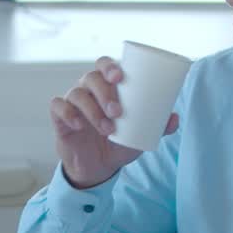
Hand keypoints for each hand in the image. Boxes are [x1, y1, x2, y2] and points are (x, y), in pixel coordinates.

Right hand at [52, 58, 179, 189]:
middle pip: (91, 77)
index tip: (120, 77)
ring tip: (107, 128)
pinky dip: (68, 113)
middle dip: (104, 91)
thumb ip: (157, 126)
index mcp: (107, 86)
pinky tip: (79, 125)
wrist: (98, 167)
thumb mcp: (140, 136)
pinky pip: (58, 107)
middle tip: (117, 112)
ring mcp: (73, 102)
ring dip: (92, 109)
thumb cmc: (119, 143)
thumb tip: (175, 118)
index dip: (110, 66)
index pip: (105, 65)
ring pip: (77, 93)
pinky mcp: (59, 117)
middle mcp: (88, 89)